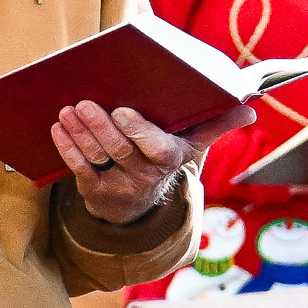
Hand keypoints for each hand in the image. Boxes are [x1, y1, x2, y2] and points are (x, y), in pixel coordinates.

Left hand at [51, 99, 235, 222]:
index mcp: (171, 158)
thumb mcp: (192, 144)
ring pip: (98, 157)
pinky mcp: (95, 190)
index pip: (157, 148)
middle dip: (100, 126)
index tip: (123, 111)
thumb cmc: (164, 157)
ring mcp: (119, 184)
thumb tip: (249, 109)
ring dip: (80, 133)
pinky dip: (67, 147)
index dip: (139, 132)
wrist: (139, 204)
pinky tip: (58, 128)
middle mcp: (146, 175)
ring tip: (68, 110)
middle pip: (121, 150)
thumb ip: (216, 124)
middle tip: (84, 103)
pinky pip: (79, 168)